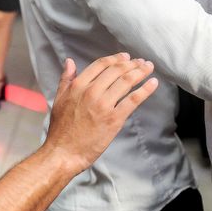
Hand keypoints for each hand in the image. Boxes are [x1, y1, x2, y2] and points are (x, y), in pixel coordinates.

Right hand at [42, 53, 157, 174]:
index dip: (116, 59)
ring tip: (149, 67)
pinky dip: (145, 89)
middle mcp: (92, 92)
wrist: (63, 153)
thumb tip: (70, 61)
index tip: (126, 57)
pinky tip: (153, 83)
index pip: (101, 65)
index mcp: (78, 86)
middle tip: (142, 62)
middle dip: (132, 64)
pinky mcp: (114, 119)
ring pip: (127, 81)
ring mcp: (104, 105)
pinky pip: (133, 99)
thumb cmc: (61, 129)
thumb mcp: (58, 99)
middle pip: (117, 71)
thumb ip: (66, 79)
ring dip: (141, 72)